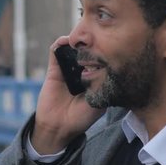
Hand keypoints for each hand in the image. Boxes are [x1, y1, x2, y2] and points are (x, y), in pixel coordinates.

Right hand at [31, 36, 105, 153]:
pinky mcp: (54, 70)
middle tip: (96, 37)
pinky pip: (55, 53)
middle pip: (86, 52)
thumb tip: (112, 68)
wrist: (59, 127)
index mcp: (94, 79)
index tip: (110, 44)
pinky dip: (59, 44)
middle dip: (91, 43)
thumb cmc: (81, 118)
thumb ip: (103, 87)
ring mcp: (67, 70)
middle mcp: (81, 73)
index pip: (100, 59)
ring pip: (71, 50)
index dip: (104, 51)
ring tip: (82, 37)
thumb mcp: (100, 103)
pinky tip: (66, 42)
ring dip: (76, 42)